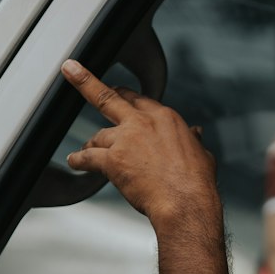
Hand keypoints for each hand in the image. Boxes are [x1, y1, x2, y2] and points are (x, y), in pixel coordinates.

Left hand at [61, 59, 218, 225]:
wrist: (186, 202)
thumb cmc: (196, 182)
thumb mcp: (201, 154)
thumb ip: (193, 140)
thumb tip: (196, 135)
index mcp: (165, 118)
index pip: (139, 100)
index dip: (126, 95)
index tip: (118, 91)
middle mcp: (143, 123)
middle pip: (108, 98)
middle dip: (86, 82)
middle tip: (73, 71)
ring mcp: (126, 140)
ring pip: (99, 136)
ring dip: (91, 143)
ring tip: (85, 150)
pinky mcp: (113, 160)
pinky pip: (88, 158)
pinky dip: (79, 160)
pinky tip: (75, 161)